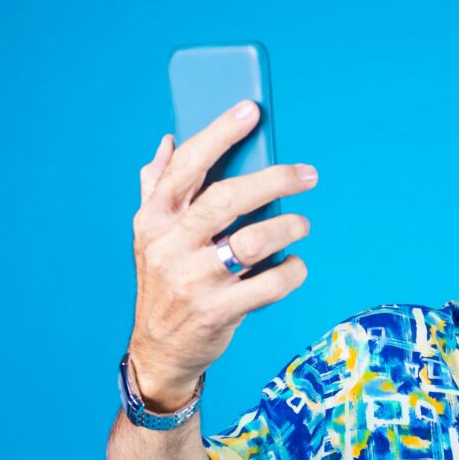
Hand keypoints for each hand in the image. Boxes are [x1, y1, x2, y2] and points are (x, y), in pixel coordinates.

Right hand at [128, 99, 316, 409]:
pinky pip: (269, 285)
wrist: (160, 349)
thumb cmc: (165, 281)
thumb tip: (169, 140)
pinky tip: (295, 265)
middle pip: (227, 198)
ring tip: (303, 224)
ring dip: (289, 227)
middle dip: (274, 179)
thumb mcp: (151, 235)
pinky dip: (292, 272)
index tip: (251, 110)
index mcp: (154, 218)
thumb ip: (158, 188)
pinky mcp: (219, 312)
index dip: (220, 133)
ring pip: (253, 241)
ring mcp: (194, 281)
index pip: (187, 165)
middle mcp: (170, 245)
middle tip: (308, 174)